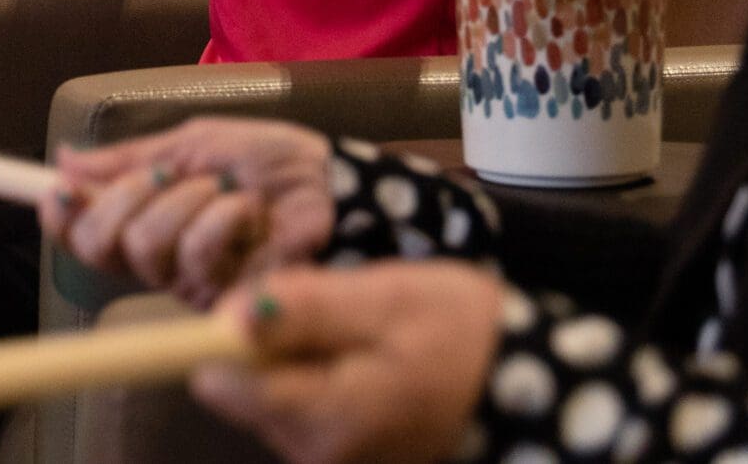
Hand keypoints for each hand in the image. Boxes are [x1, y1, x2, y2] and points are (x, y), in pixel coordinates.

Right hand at [41, 118, 336, 307]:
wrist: (333, 183)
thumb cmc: (272, 162)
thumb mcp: (196, 144)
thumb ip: (133, 157)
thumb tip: (66, 160)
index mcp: (148, 216)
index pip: (81, 231)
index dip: (61, 214)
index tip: (60, 188)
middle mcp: (161, 256)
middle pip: (99, 243)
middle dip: (122, 198)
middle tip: (163, 177)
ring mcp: (191, 281)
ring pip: (142, 245)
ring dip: (184, 202)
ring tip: (224, 190)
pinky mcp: (222, 298)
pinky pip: (193, 257)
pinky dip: (220, 219)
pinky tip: (249, 212)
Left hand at [192, 262, 504, 463]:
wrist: (527, 387)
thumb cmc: (462, 335)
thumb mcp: (386, 300)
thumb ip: (306, 307)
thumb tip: (228, 314)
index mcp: (322, 418)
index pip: (220, 380)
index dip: (224, 332)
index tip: (262, 303)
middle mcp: (314, 455)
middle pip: (243, 386)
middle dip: (272, 339)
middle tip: (341, 312)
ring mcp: (327, 460)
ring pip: (271, 393)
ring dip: (298, 354)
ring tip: (362, 332)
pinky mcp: (340, 455)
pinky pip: (301, 405)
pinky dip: (320, 373)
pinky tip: (367, 357)